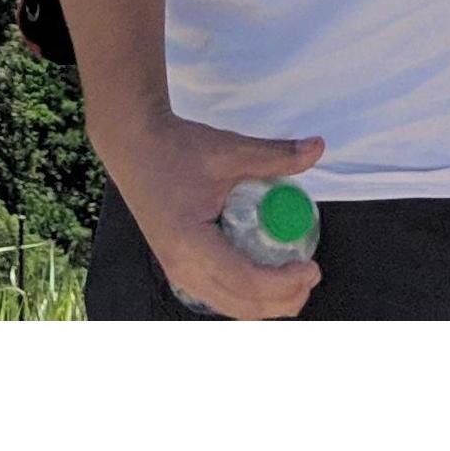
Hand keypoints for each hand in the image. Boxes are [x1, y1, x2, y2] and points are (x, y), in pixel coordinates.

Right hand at [94, 110, 326, 318]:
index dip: (284, 282)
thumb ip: (274, 155)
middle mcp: (181, 267)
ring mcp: (177, 272)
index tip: (312, 266)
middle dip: (282, 301)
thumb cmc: (175, 147)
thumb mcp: (228, 149)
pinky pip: (219, 296)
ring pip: (231, 307)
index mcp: (190, 242)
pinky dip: (247, 295)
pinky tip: (265, 276)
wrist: (132, 144)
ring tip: (294, 280)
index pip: (245, 281)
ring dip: (266, 303)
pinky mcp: (178, 268)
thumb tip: (317, 148)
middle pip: (241, 306)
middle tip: (310, 276)